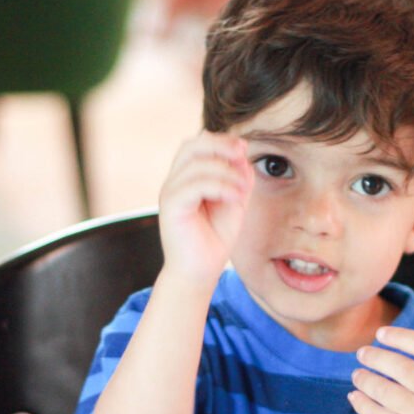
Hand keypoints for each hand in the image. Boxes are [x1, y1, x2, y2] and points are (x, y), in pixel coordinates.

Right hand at [160, 132, 251, 291]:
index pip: (197, 145)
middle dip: (220, 145)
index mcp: (186, 179)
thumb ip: (238, 177)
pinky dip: (220, 186)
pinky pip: (195, 185)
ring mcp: (170, 193)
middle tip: (242, 154)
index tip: (243, 148)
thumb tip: (243, 155)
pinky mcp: (171, 207)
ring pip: (196, 164)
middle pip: (191, 146)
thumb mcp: (233, 201)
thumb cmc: (214, 239)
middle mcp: (174, 182)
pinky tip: (234, 198)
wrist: (199, 272)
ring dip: (226, 171)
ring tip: (242, 190)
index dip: (220, 140)